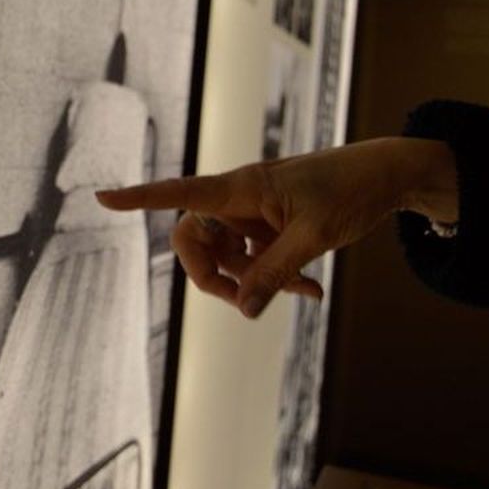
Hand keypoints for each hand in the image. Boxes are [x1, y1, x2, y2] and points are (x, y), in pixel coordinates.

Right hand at [96, 138, 456, 317]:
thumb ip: (275, 274)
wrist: (387, 178)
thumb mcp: (313, 237)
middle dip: (211, 276)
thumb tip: (244, 311)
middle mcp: (236, 199)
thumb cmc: (349, 191)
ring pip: (225, 257)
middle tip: (244, 301)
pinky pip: (252, 260)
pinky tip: (310, 289)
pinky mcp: (267, 226)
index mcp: (240, 187)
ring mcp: (250, 214)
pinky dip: (274, 278)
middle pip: (193, 240)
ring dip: (254, 282)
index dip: (138, 198)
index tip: (101, 197)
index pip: (177, 193)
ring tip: (304, 289)